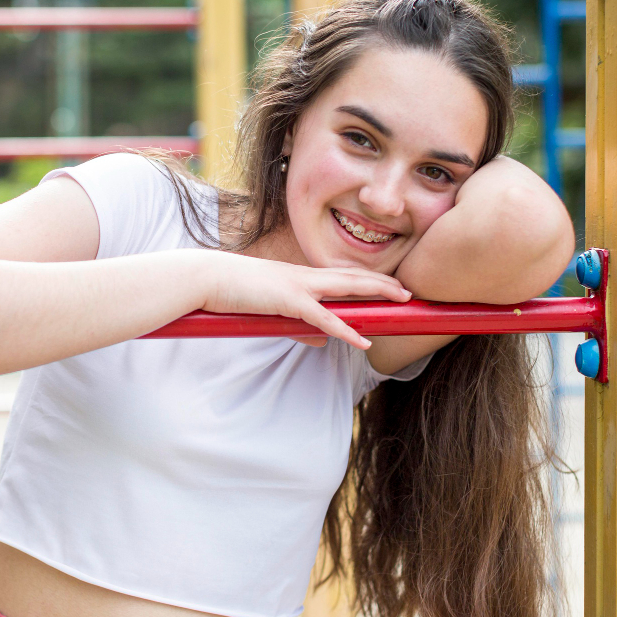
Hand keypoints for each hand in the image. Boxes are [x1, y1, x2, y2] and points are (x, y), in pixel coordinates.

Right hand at [197, 251, 411, 349]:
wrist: (208, 279)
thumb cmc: (233, 292)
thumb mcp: (269, 309)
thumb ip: (298, 325)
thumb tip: (321, 340)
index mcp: (300, 277)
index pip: (341, 277)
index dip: (368, 280)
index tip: (389, 286)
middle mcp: (304, 276)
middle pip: (353, 277)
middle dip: (384, 283)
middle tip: (409, 291)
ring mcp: (298, 285)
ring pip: (347, 287)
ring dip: (377, 292)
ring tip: (401, 299)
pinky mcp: (288, 301)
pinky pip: (324, 318)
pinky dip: (346, 329)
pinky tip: (364, 340)